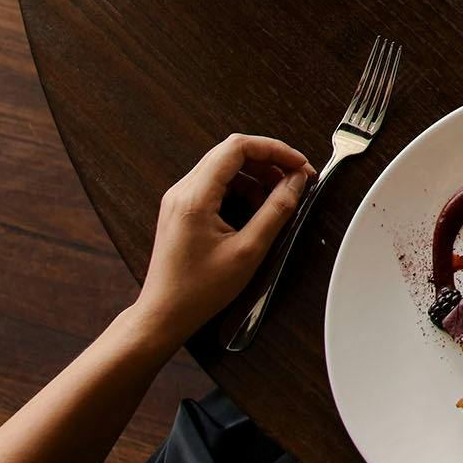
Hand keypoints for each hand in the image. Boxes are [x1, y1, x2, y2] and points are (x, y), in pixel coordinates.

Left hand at [127, 134, 311, 345]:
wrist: (163, 315)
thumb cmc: (199, 290)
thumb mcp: (248, 251)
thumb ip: (276, 210)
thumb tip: (296, 181)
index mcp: (195, 197)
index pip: (237, 147)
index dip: (274, 149)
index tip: (299, 164)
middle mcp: (182, 191)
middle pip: (231, 152)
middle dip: (269, 160)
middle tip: (295, 178)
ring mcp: (179, 199)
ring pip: (225, 166)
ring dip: (256, 175)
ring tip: (278, 197)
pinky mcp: (182, 209)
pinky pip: (216, 183)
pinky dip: (242, 188)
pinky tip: (256, 209)